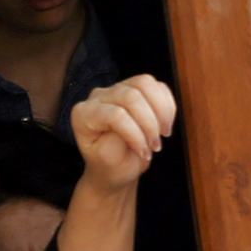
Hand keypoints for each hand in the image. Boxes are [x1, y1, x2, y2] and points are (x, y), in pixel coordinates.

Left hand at [69, 75, 178, 191]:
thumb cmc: (110, 165)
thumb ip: (114, 140)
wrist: (117, 166)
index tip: (145, 154)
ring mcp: (117, 89)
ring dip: (161, 110)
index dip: (135, 134)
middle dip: (150, 123)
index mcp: (84, 114)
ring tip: (164, 132)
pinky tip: (165, 123)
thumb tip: (132, 124)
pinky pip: (157, 86)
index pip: (115, 114)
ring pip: (145, 84)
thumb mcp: (108, 160)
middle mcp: (97, 97)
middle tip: (156, 146)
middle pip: (131, 96)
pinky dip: (167, 105)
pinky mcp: (135, 88)